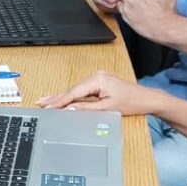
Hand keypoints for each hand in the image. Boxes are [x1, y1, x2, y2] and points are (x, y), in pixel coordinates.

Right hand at [36, 69, 159, 114]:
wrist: (147, 99)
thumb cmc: (131, 103)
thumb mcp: (107, 109)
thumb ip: (86, 109)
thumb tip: (69, 109)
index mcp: (98, 80)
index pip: (74, 92)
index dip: (59, 101)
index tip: (48, 107)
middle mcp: (97, 76)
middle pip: (73, 90)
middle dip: (56, 98)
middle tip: (40, 103)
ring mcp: (99, 78)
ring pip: (76, 90)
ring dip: (63, 97)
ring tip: (47, 102)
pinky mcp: (101, 82)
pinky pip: (83, 90)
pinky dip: (73, 95)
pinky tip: (63, 99)